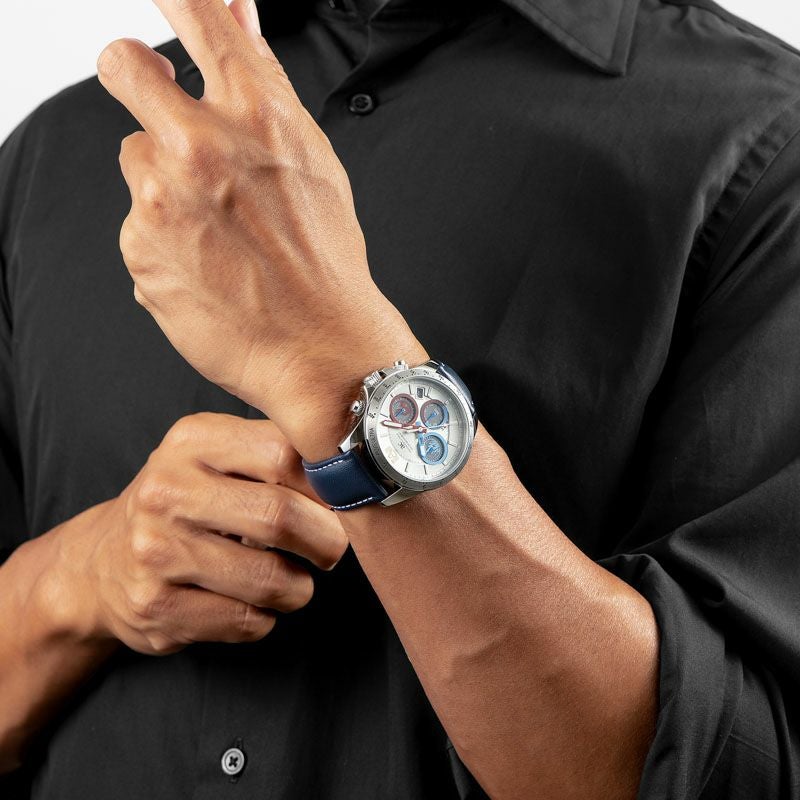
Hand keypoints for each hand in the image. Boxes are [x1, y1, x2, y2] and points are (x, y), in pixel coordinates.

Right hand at [49, 413, 347, 655]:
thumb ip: (276, 453)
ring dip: (299, 587)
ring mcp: (156, 551)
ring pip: (270, 579)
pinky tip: (252, 602)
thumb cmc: (184, 504)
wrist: (101, 564)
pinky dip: (267, 617)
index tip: (342, 502)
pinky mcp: (156, 607)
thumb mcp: (216, 456)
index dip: (328, 485)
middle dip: (326, 542)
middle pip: (281, 517)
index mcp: (192, 441)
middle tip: (331, 549)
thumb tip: (352, 478)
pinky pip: (247, 620)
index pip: (284, 454)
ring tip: (292, 579)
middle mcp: (166, 490)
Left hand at [97, 0, 426, 459]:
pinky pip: (136, 222)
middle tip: (165, 117)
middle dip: (135, 75)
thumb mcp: (311, 162)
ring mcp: (163, 197)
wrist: (321, 349)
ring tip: (214, 229)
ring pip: (134, 159)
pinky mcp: (139, 246)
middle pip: (125, 64)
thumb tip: (236, 19)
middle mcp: (202, 145)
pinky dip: (162, 239)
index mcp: (258, 115)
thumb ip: (263, 89)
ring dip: (162, 183)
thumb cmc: (327, 264)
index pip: (198, 14)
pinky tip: (204, 264)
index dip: (176, 1)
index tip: (167, 4)